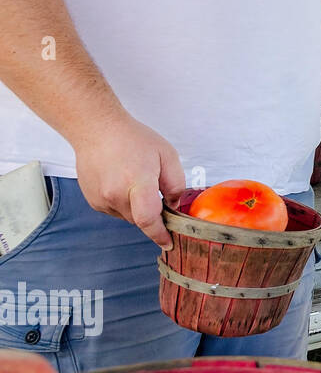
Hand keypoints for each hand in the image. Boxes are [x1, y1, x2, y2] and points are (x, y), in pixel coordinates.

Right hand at [72, 114, 186, 248]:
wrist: (97, 130)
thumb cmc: (132, 139)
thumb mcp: (167, 156)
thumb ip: (176, 184)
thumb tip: (174, 205)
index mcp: (137, 182)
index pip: (148, 219)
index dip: (160, 234)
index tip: (169, 242)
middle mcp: (116, 194)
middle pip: (141, 220)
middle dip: (153, 214)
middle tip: (157, 193)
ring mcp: (101, 199)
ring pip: (128, 217)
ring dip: (138, 208)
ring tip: (136, 180)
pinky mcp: (94, 201)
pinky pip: (116, 211)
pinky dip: (125, 203)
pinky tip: (123, 183)